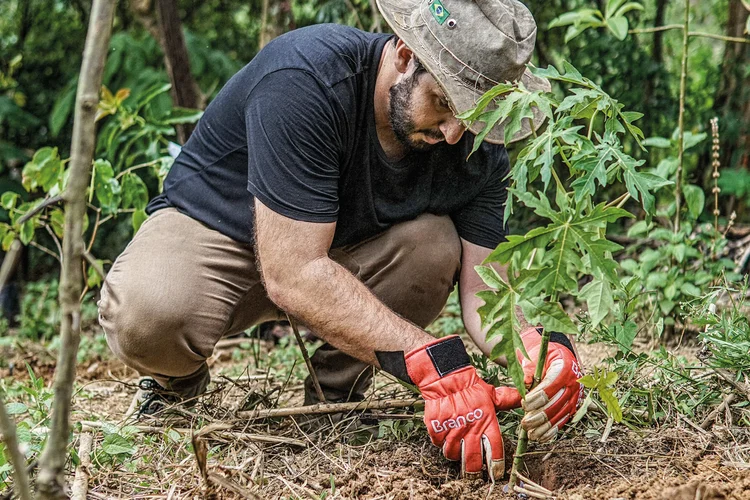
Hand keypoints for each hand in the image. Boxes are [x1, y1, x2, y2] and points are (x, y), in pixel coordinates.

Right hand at [405, 336, 520, 478]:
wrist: (446, 378)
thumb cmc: (470, 386)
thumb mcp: (491, 393)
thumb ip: (507, 400)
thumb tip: (525, 398)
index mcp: (486, 422)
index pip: (494, 450)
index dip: (496, 464)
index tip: (496, 472)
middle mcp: (470, 429)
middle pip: (472, 460)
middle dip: (474, 471)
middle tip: (474, 475)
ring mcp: (452, 429)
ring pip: (452, 454)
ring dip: (455, 454)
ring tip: (456, 451)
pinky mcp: (436, 427)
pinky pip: (438, 443)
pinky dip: (440, 442)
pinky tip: (444, 436)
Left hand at [517, 327, 583, 442]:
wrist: (559, 358)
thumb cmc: (544, 356)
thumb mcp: (536, 356)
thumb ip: (529, 367)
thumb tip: (526, 382)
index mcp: (564, 369)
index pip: (549, 387)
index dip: (536, 398)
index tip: (523, 404)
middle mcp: (572, 384)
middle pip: (555, 405)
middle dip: (538, 416)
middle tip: (524, 423)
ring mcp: (574, 397)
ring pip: (559, 416)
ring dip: (544, 427)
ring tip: (530, 434)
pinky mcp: (572, 406)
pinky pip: (563, 421)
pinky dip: (552, 431)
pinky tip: (541, 438)